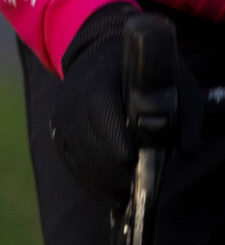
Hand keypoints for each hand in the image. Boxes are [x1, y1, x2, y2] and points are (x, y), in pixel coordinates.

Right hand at [52, 4, 197, 206]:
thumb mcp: (171, 81)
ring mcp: (62, 115)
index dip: (115, 141)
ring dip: (100, 179)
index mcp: (100, 81)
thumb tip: (187, 150)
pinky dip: (88, 177)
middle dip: (111, 169)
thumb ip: (185, 114)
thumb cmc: (141, 71)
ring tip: (123, 193)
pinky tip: (106, 187)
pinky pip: (70, 160)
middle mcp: (74, 98)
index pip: (101, 113)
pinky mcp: (57, 129)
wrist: (98, 52)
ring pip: (78, 157)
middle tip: (132, 186)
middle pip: (89, 142)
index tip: (132, 160)